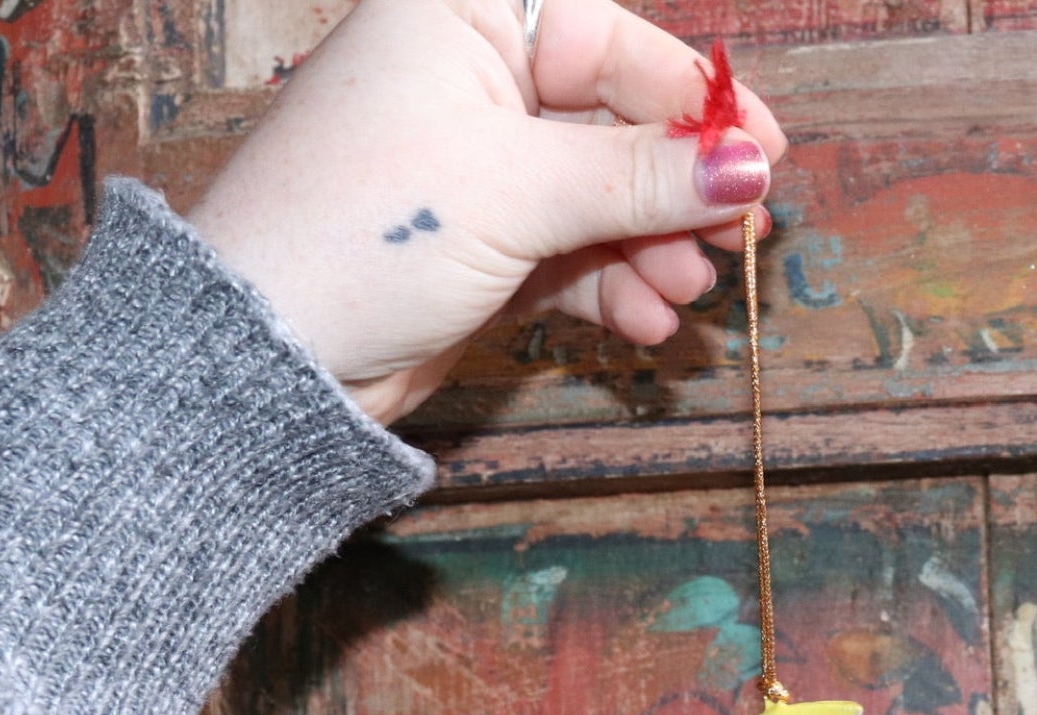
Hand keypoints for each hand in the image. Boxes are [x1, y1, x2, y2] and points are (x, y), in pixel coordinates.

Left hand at [188, 0, 786, 424]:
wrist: (272, 359)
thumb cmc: (369, 233)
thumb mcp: (518, 191)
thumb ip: (640, 176)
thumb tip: (750, 165)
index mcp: (465, 16)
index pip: (612, 39)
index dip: (693, 101)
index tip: (764, 156)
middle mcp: (474, 80)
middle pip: (615, 122)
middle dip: (679, 188)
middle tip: (742, 238)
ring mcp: (479, 168)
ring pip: (601, 196)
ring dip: (653, 248)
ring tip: (686, 295)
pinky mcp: (482, 245)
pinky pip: (573, 252)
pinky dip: (614, 286)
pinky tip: (647, 324)